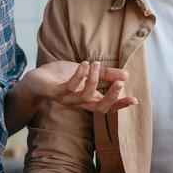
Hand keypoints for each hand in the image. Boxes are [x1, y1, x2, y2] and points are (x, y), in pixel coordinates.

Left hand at [23, 61, 137, 113]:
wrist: (36, 78)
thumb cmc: (62, 76)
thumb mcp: (87, 72)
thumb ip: (106, 74)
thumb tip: (127, 74)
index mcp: (88, 99)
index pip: (108, 107)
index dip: (121, 105)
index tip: (135, 99)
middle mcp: (79, 103)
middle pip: (99, 108)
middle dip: (111, 96)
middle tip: (121, 83)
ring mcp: (67, 99)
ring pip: (85, 97)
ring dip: (93, 80)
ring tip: (95, 64)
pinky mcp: (55, 93)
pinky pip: (69, 87)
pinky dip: (78, 76)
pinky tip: (84, 64)